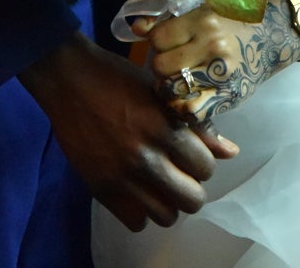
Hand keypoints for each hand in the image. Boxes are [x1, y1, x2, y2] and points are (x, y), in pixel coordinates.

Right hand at [20, 32, 237, 231]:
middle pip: (191, 199)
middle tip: (178, 171)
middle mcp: (145, 157)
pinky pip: (135, 222)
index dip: (202, 161)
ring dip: (167, 201)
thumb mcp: (160, 92)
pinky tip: (136, 189)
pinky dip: (140, 210)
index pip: (205, 167)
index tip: (191, 154)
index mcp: (163, 128)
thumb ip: (196, 125)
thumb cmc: (117, 77)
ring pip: (166, 216)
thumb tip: (231, 152)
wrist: (68, 79)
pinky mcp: (101, 188)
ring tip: (158, 183)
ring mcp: (121, 177)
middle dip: (191, 186)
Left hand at [136, 0, 299, 126]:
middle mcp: (211, 47)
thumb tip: (135, 28)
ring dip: (168, 89)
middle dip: (160, 67)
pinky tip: (185, 98)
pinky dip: (183, 108)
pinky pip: (193, 111)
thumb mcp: (200, 12)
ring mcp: (220, 74)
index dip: (155, 42)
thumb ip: (166, 22)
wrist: (269, 37)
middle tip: (169, 65)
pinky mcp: (228, 97)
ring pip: (173, 91)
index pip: (158, 39)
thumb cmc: (229, 21)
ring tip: (175, 82)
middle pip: (161, 66)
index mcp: (202, 21)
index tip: (164, 43)